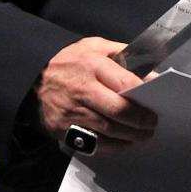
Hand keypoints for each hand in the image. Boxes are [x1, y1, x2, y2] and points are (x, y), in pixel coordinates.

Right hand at [37, 37, 157, 153]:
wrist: (34, 74)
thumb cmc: (73, 60)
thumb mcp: (96, 45)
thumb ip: (124, 54)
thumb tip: (151, 69)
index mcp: (92, 65)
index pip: (124, 83)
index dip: (144, 96)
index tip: (156, 104)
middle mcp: (81, 90)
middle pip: (117, 111)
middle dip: (139, 121)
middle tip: (152, 125)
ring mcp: (70, 111)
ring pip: (107, 130)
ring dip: (129, 136)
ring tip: (143, 135)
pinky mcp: (62, 128)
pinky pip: (92, 142)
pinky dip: (112, 145)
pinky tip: (123, 142)